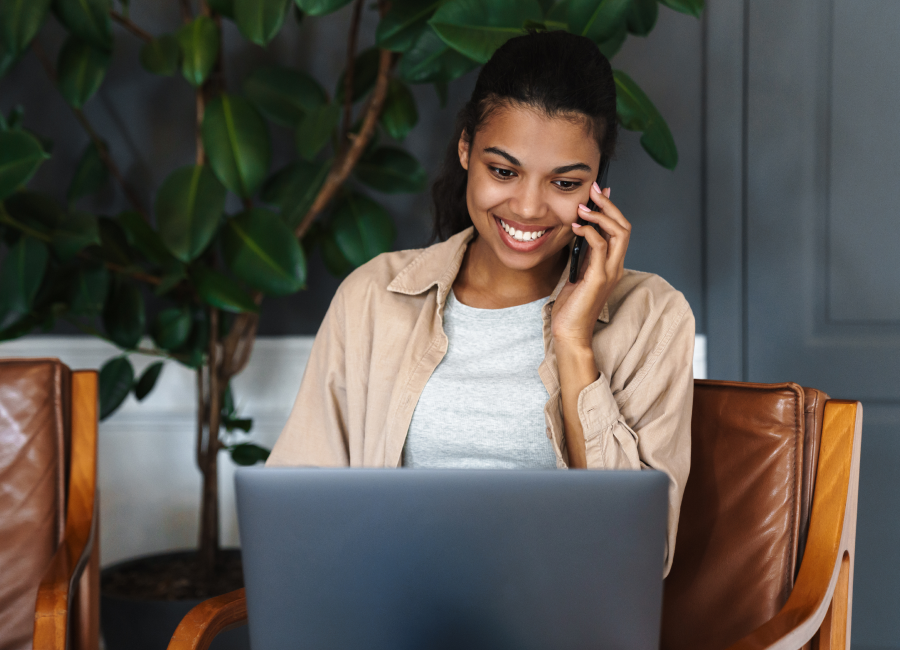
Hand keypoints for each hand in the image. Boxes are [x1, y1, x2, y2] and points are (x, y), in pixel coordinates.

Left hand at [551, 183, 630, 349]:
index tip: (598, 192)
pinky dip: (589, 231)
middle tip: (594, 189)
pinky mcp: (599, 278)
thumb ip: (583, 254)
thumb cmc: (571, 306)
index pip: (620, 229)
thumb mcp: (578, 273)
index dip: (611, 208)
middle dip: (609, 204)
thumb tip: (579, 231)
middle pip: (624, 226)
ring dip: (601, 214)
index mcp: (611, 264)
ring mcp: (609, 272)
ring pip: (618, 233)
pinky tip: (576, 226)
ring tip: (583, 206)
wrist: (571, 331)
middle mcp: (615, 266)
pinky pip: (600, 247)